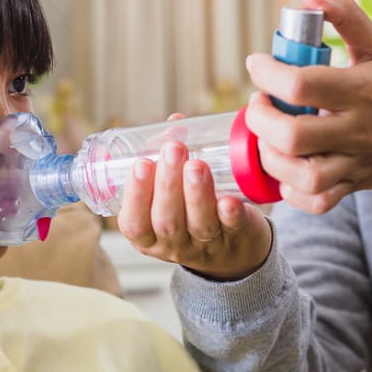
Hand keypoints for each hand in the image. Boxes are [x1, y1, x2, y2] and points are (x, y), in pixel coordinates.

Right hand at [116, 139, 272, 280]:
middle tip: (173, 150)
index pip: (134, 223)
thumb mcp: (169, 195)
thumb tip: (175, 122)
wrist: (233, 248)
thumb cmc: (190, 213)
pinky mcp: (237, 238)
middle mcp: (174, 244)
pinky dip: (230, 214)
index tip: (142, 163)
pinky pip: (233, 228)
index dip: (136, 195)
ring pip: (199, 224)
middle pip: (167, 221)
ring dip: (197, 193)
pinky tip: (229, 199)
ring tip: (197, 164)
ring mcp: (206, 245)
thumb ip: (168, 160)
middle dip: (168, 184)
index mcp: (148, 235)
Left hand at [245, 0, 371, 213]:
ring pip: (304, 176)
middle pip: (294, 136)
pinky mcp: (353, 186)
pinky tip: (283, 167)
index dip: (268, 73)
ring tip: (266, 136)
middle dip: (261, 119)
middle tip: (259, 103)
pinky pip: (317, 202)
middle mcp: (359, 129)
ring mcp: (356, 163)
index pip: (303, 83)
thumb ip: (344, 14)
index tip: (259, 63)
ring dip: (271, 157)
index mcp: (363, 89)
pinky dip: (291, 192)